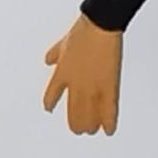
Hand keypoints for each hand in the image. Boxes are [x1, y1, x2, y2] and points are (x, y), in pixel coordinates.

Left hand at [43, 14, 122, 134]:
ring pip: (89, 114)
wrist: (99, 27)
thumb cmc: (83, 31)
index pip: (51, 94)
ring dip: (89, 125)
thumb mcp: (63, 43)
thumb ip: (55, 54)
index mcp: (62, 73)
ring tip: (91, 131)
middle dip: (75, 122)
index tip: (49, 109)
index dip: (50, 103)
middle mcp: (75, 84)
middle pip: (73, 111)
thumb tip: (48, 59)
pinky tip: (108, 131)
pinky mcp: (109, 86)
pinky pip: (108, 109)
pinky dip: (108, 121)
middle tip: (78, 129)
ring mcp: (92, 87)